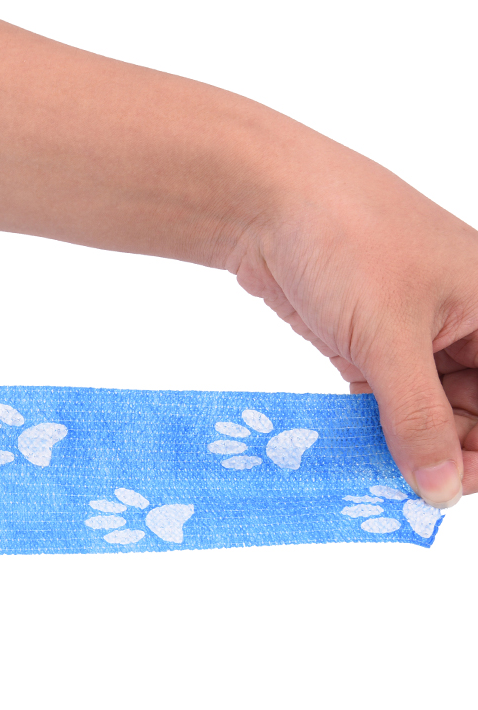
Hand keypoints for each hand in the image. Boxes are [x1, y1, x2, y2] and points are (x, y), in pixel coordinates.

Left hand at [232, 143, 477, 507]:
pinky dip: (371, 427)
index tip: (447, 487)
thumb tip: (440, 488)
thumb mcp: (389, 338)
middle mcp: (466, 324)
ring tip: (371, 476)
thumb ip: (417, 418)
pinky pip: (384, 402)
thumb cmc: (346, 242)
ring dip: (402, 446)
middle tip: (401, 490)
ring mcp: (416, 336)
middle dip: (443, 452)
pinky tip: (352, 451)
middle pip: (474, 410)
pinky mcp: (369, 345)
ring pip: (427, 412)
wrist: (267, 204)